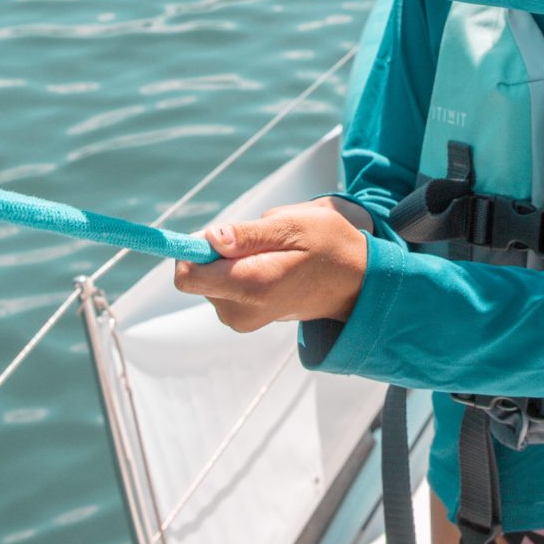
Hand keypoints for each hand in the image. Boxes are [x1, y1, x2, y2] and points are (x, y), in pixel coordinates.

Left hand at [172, 200, 370, 331]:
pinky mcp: (243, 317)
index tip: (214, 234)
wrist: (356, 285)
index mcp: (252, 287)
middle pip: (197, 272)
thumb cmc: (330, 247)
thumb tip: (209, 238)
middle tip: (264, 240)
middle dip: (221, 249)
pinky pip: (224, 284)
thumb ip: (249, 234)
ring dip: (234, 257)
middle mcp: (240, 311)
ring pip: (210, 276)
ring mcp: (241, 318)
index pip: (187, 276)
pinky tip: (273, 266)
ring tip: (275, 253)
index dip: (190, 249)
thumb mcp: (296, 226)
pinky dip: (241, 269)